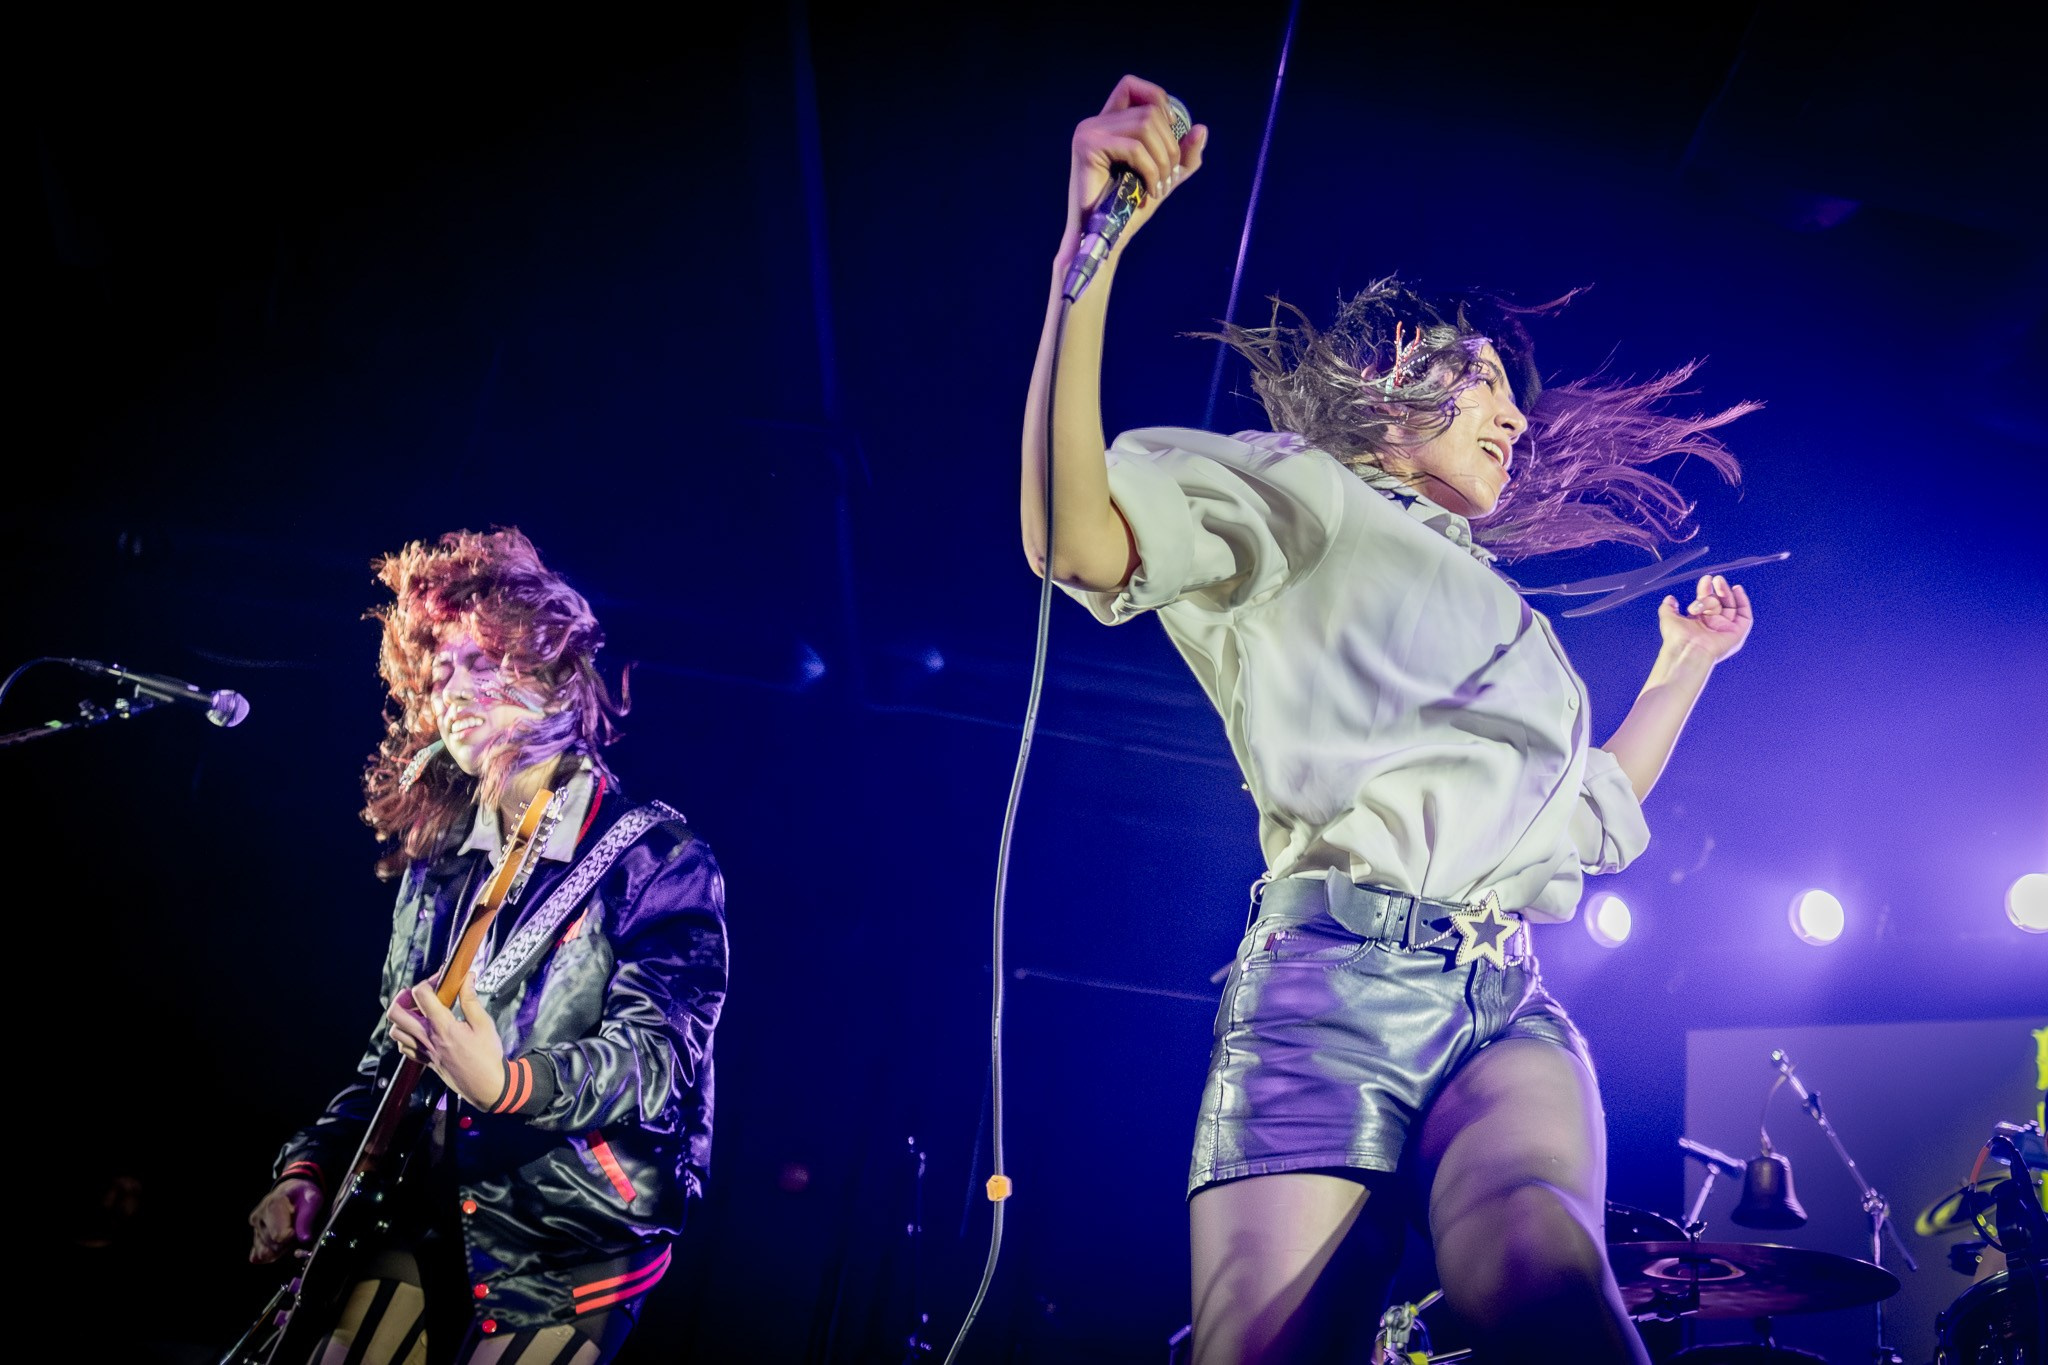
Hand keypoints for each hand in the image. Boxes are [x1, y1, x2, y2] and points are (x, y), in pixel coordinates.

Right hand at [248, 1177, 322, 1263]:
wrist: (290, 1192)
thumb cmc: (303, 1195)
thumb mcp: (312, 1199)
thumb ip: (307, 1218)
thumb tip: (304, 1238)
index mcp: (273, 1204)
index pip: (279, 1235)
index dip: (291, 1237)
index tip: (296, 1231)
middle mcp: (259, 1215)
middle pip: (274, 1244)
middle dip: (288, 1243)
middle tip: (296, 1230)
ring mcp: (255, 1226)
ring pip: (268, 1250)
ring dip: (282, 1247)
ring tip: (290, 1231)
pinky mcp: (254, 1234)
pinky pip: (260, 1253)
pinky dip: (272, 1253)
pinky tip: (279, 1244)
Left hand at [387, 974, 506, 1110]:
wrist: (485, 1086)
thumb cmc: (487, 1055)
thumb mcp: (484, 1024)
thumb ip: (471, 1000)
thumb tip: (467, 978)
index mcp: (443, 1026)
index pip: (421, 995)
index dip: (428, 981)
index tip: (441, 980)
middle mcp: (428, 1037)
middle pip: (396, 1013)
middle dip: (402, 998)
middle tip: (417, 995)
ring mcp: (424, 1051)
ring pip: (396, 1032)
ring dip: (402, 1019)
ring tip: (418, 1013)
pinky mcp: (425, 1061)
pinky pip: (404, 1048)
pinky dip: (406, 1037)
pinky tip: (420, 1032)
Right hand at [1065, 74, 1207, 249]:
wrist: (1104, 237)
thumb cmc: (1129, 209)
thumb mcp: (1165, 177)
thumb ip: (1184, 156)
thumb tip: (1201, 128)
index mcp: (1109, 124)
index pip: (1132, 86)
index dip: (1158, 101)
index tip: (1170, 134)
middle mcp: (1095, 123)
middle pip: (1149, 111)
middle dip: (1170, 145)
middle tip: (1169, 176)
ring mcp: (1089, 132)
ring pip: (1145, 124)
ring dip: (1162, 158)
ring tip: (1160, 185)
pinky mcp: (1087, 147)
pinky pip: (1135, 147)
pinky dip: (1151, 169)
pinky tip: (1151, 190)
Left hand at [1659, 573, 1752, 664]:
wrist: (1687, 650)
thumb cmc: (1677, 637)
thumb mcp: (1668, 618)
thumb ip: (1668, 607)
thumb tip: (1670, 599)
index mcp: (1699, 622)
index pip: (1706, 601)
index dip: (1706, 590)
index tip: (1706, 580)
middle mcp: (1713, 625)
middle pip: (1719, 602)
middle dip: (1717, 589)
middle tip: (1714, 579)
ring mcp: (1726, 628)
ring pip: (1730, 606)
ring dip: (1726, 592)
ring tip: (1719, 582)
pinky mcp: (1737, 632)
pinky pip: (1744, 615)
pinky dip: (1743, 601)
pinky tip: (1737, 590)